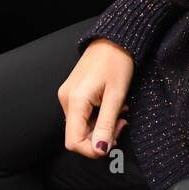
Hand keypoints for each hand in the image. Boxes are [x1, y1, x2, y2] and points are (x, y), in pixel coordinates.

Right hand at [58, 38, 133, 158]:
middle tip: (122, 123)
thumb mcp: (116, 96)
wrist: (114, 39)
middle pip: (78, 135)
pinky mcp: (73, 93)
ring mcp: (68, 95)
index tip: (113, 141)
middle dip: (101, 136)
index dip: (93, 149)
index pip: (74, 142)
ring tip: (119, 111)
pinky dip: (97, 117)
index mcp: (75, 100)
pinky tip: (111, 106)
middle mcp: (66, 99)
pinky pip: (82, 115)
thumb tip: (100, 149)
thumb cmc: (117, 62)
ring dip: (101, 126)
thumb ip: (106, 125)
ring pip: (81, 126)